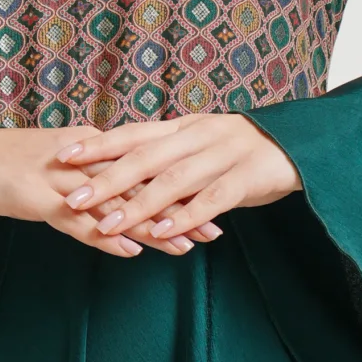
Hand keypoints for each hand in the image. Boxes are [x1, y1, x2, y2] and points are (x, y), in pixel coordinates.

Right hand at [0, 125, 211, 259]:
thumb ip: (89, 173)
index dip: (179, 183)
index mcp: (87, 146)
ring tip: (185, 245)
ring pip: (114, 202)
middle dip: (178, 206)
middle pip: (138, 182)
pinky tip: (130, 249)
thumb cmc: (4, 165)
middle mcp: (78, 157)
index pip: (144, 165)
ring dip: (151, 224)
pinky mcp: (33, 196)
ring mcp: (56, 176)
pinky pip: (74, 219)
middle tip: (216, 227)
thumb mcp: (54, 165)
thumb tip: (124, 186)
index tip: (215, 199)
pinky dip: (103, 234)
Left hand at [52, 112, 301, 248]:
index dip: (97, 144)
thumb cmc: (239, 151)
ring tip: (109, 225)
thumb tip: (115, 169)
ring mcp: (223, 156)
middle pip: (145, 157)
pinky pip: (213, 200)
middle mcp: (198, 136)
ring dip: (139, 205)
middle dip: (106, 178)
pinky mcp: (247, 179)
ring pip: (174, 181)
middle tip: (73, 197)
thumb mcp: (198, 145)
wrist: (299, 146)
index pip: (133, 133)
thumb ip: (164, 157)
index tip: (62, 156)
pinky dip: (187, 217)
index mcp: (183, 127)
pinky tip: (164, 234)